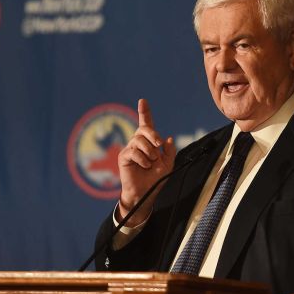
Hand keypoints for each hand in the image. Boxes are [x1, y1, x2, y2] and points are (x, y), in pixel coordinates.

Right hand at [117, 99, 176, 225]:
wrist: (146, 193)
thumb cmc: (156, 178)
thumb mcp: (168, 164)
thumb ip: (169, 151)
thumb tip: (168, 139)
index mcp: (149, 142)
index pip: (146, 124)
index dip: (144, 112)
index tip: (142, 101)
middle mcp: (138, 143)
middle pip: (144, 129)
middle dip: (153, 135)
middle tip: (159, 145)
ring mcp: (130, 149)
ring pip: (139, 140)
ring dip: (149, 151)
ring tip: (151, 162)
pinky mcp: (124, 157)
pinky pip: (133, 152)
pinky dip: (142, 159)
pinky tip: (144, 166)